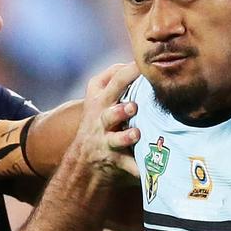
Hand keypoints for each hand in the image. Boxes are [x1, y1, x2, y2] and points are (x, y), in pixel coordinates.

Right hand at [71, 62, 140, 187]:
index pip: (112, 81)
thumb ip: (115, 77)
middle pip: (110, 110)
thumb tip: (137, 59)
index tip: (142, 64)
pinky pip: (126, 166)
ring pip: (115, 139)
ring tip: (136, 134)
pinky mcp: (114, 160)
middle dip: (120, 108)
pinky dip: (136, 169)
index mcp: (100, 100)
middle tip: (133, 105)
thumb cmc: (100, 121)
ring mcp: (106, 141)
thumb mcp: (99, 96)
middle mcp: (101, 119)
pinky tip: (146, 171)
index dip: (126, 73)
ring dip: (125, 137)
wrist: (84, 160)